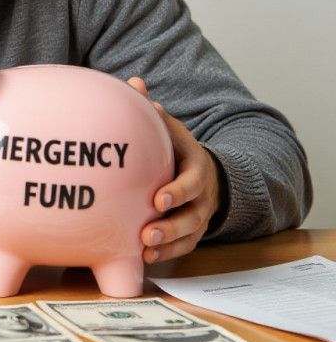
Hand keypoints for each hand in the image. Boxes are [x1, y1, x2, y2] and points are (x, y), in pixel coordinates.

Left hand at [128, 78, 224, 262]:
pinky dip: (169, 253)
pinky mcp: (194, 230)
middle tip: (147, 233)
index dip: (178, 192)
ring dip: (168, 244)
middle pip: (193, 216)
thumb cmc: (178, 148)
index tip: (159, 199)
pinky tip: (146, 258)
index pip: (192, 181)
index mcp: (196, 167)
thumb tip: (135, 83)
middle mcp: (203, 195)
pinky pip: (186, 247)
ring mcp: (200, 214)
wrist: (206, 169)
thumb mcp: (171, 128)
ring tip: (144, 249)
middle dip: (171, 226)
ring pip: (190, 235)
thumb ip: (154, 111)